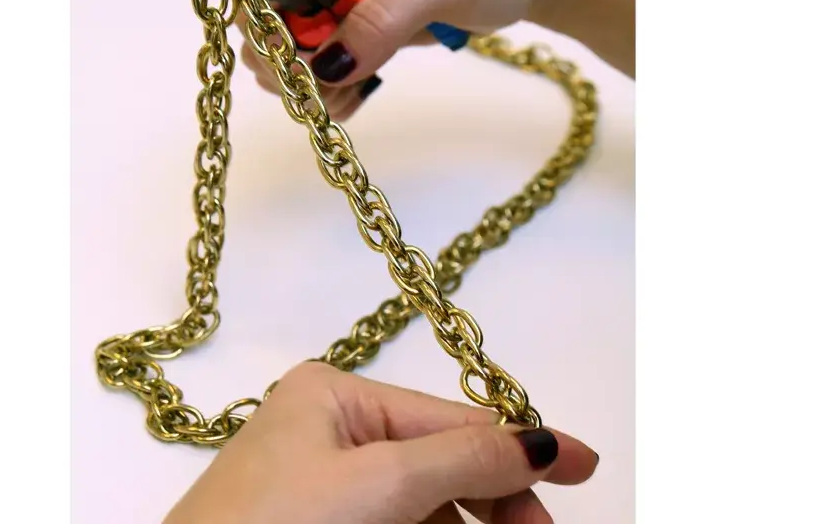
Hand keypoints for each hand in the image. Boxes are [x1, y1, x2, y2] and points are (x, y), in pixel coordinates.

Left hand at [163, 362, 598, 523]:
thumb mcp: (380, 486)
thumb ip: (464, 460)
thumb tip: (540, 439)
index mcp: (336, 395)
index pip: (451, 418)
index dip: (520, 445)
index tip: (587, 466)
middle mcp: (329, 429)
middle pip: (441, 461)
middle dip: (496, 499)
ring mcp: (322, 483)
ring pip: (423, 502)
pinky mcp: (319, 523)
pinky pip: (395, 523)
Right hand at [239, 0, 551, 119]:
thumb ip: (386, 16)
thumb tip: (328, 63)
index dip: (276, 40)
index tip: (312, 73)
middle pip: (269, 29)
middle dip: (293, 70)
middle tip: (339, 89)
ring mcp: (338, 1)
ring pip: (290, 55)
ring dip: (313, 87)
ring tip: (355, 92)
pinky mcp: (355, 28)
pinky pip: (320, 67)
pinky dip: (330, 91)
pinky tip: (357, 95)